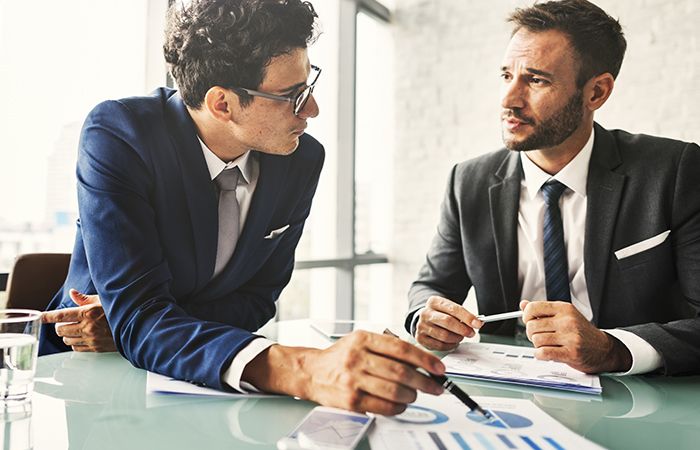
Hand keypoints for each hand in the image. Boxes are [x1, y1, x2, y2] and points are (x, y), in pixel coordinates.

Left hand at [41, 289, 116, 352]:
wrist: (136, 326)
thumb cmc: (120, 311)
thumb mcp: (104, 300)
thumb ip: (85, 298)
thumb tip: (72, 293)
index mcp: (88, 312)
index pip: (61, 315)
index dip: (48, 316)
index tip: (40, 317)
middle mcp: (88, 327)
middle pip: (60, 329)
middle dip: (60, 325)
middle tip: (66, 321)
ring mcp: (91, 339)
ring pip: (66, 340)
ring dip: (67, 334)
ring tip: (75, 329)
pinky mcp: (95, 348)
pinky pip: (76, 348)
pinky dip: (75, 343)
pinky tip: (82, 337)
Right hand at [242, 330, 445, 414]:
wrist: (310, 372)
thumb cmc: (340, 357)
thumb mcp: (361, 341)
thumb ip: (387, 347)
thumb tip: (421, 361)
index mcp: (363, 339)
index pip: (402, 349)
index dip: (425, 359)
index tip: (439, 368)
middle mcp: (357, 358)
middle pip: (401, 372)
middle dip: (424, 381)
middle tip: (436, 386)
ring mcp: (353, 380)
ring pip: (395, 391)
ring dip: (412, 395)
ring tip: (415, 394)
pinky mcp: (351, 401)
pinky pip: (384, 407)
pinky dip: (398, 407)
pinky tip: (400, 403)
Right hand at [415, 296, 481, 350]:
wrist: (426, 319)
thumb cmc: (441, 314)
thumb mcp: (450, 309)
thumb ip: (463, 315)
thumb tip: (477, 323)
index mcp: (434, 302)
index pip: (453, 309)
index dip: (467, 317)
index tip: (478, 323)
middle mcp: (425, 313)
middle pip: (447, 321)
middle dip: (463, 329)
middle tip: (471, 333)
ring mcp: (421, 326)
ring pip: (444, 336)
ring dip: (457, 338)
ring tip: (460, 336)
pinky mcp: (421, 338)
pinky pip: (439, 346)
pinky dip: (450, 345)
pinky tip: (453, 342)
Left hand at [521, 300, 631, 372]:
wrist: (604, 349)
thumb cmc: (582, 333)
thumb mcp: (565, 316)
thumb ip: (543, 311)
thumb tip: (523, 304)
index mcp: (564, 309)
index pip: (533, 308)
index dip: (526, 316)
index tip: (529, 321)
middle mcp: (567, 321)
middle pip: (532, 326)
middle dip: (532, 333)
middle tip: (541, 337)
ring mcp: (570, 337)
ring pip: (536, 340)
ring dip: (538, 346)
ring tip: (548, 345)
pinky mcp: (571, 353)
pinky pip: (543, 353)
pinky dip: (540, 355)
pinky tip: (547, 354)